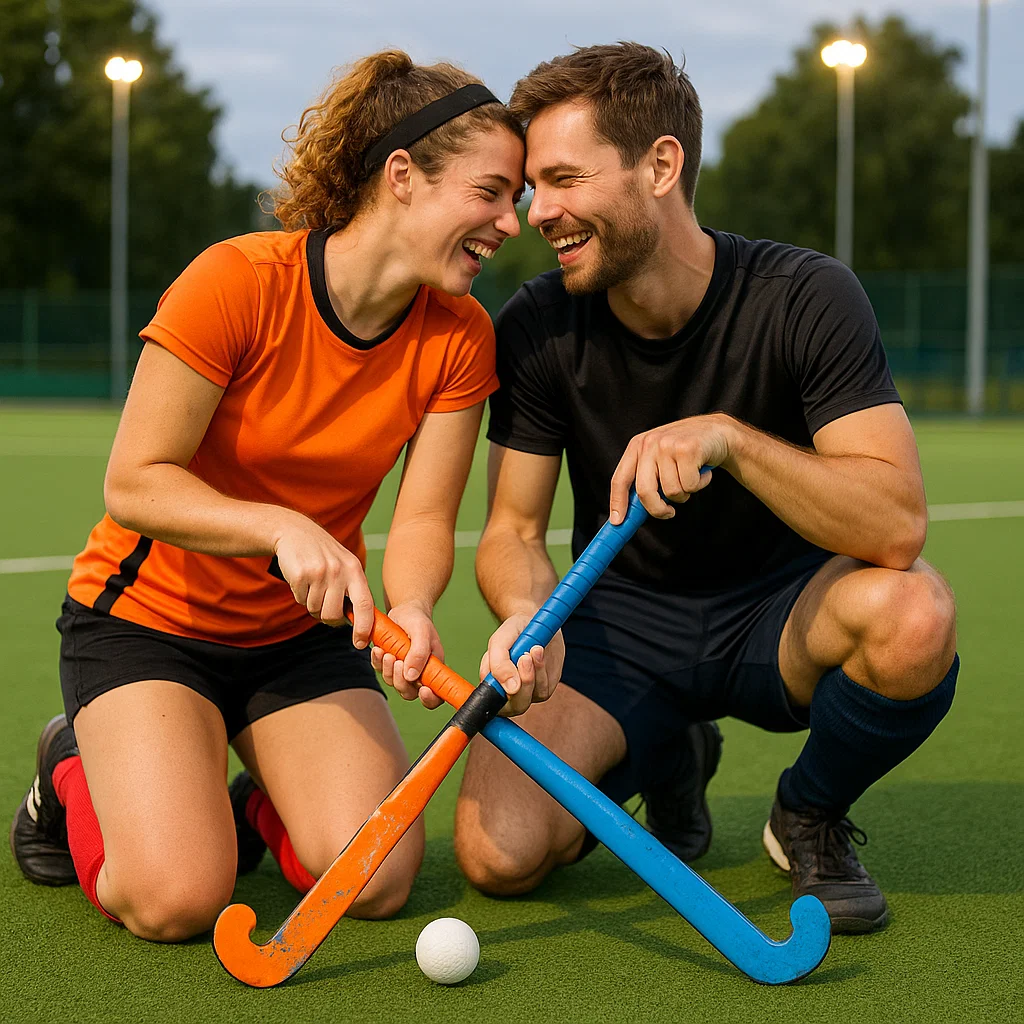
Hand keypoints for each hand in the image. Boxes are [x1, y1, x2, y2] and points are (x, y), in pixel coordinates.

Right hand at [272, 512, 374, 645]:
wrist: (296, 532)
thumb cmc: (324, 556)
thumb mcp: (346, 566)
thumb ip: (354, 592)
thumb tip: (360, 625)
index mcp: (355, 571)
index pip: (365, 605)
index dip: (364, 627)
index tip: (360, 642)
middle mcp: (339, 571)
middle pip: (334, 614)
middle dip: (327, 616)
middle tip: (323, 603)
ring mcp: (320, 572)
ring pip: (315, 609)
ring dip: (311, 603)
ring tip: (312, 584)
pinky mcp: (300, 574)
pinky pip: (300, 600)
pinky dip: (299, 595)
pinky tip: (302, 579)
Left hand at [369, 602, 445, 709]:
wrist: (404, 610)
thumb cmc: (417, 620)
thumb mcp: (422, 632)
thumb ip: (419, 653)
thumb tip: (411, 676)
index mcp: (434, 668)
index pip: (437, 695)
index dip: (431, 699)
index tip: (424, 690)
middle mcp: (419, 673)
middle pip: (410, 692)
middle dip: (401, 680)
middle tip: (397, 661)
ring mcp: (403, 670)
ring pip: (394, 683)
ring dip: (388, 670)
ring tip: (387, 652)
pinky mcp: (388, 664)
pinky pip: (381, 671)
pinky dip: (378, 662)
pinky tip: (379, 649)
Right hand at [479, 613, 564, 716]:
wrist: (533, 622)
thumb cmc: (512, 632)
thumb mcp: (499, 641)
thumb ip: (499, 664)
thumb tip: (511, 688)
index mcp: (491, 685)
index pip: (491, 705)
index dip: (501, 696)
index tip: (510, 676)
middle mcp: (508, 694)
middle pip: (516, 706)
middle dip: (524, 683)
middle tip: (525, 657)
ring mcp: (528, 692)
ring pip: (532, 697)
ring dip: (535, 672)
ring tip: (533, 648)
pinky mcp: (544, 687)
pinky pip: (545, 688)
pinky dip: (543, 670)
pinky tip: (539, 652)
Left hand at [610, 413, 736, 522]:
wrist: (718, 431)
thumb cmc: (687, 452)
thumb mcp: (660, 461)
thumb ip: (646, 480)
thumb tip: (631, 512)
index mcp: (637, 447)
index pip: (620, 479)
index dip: (617, 503)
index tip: (617, 522)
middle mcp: (649, 444)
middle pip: (644, 491)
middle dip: (657, 509)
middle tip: (669, 512)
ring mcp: (667, 445)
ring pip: (671, 491)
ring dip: (685, 493)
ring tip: (691, 477)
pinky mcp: (687, 449)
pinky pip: (689, 485)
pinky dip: (699, 484)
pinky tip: (702, 471)